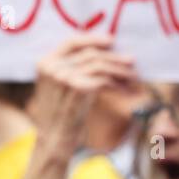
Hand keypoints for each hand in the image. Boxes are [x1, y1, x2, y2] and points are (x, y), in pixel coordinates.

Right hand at [31, 34, 140, 157]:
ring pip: (99, 65)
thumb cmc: (61, 114)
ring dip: (119, 70)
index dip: (92, 39)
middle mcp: (52, 67)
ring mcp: (63, 76)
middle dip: (114, 57)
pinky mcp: (77, 88)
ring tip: (133, 76)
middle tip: (131, 60)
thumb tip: (99, 52)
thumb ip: (70, 68)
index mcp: (45, 62)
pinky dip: (117, 83)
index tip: (111, 41)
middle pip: (89, 54)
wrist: (55, 139)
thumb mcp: (59, 86)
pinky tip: (124, 89)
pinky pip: (103, 79)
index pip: (71, 42)